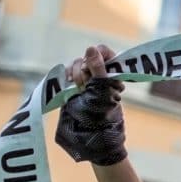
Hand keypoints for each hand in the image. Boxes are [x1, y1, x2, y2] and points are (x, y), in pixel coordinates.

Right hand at [55, 44, 126, 165]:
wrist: (90, 133)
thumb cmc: (102, 113)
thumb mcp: (101, 88)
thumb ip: (98, 68)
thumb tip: (91, 48)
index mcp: (113, 73)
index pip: (104, 52)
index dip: (97, 55)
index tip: (92, 67)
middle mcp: (100, 74)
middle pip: (88, 56)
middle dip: (84, 68)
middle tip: (86, 83)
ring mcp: (88, 79)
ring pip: (77, 64)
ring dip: (76, 73)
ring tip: (79, 88)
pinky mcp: (76, 85)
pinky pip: (69, 72)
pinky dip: (68, 75)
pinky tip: (70, 84)